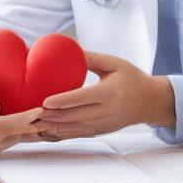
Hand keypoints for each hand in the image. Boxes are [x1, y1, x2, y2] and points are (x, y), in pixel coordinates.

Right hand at [0, 77, 41, 170]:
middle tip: (48, 121)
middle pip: (20, 134)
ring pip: (10, 142)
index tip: (44, 109)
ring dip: (20, 134)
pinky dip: (8, 140)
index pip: (20, 122)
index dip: (33, 115)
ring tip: (33, 128)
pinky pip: (0, 148)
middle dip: (33, 127)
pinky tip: (9, 136)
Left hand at [33, 51, 174, 139]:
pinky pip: (78, 134)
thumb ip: (93, 58)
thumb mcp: (115, 63)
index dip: (63, 101)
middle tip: (33, 112)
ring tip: (36, 122)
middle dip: (52, 116)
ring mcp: (103, 124)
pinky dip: (62, 133)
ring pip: (74, 128)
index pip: (82, 98)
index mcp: (109, 93)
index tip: (45, 101)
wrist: (149, 101)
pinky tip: (48, 130)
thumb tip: (71, 48)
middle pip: (75, 116)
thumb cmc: (132, 79)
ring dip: (54, 127)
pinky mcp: (101, 131)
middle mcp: (106, 112)